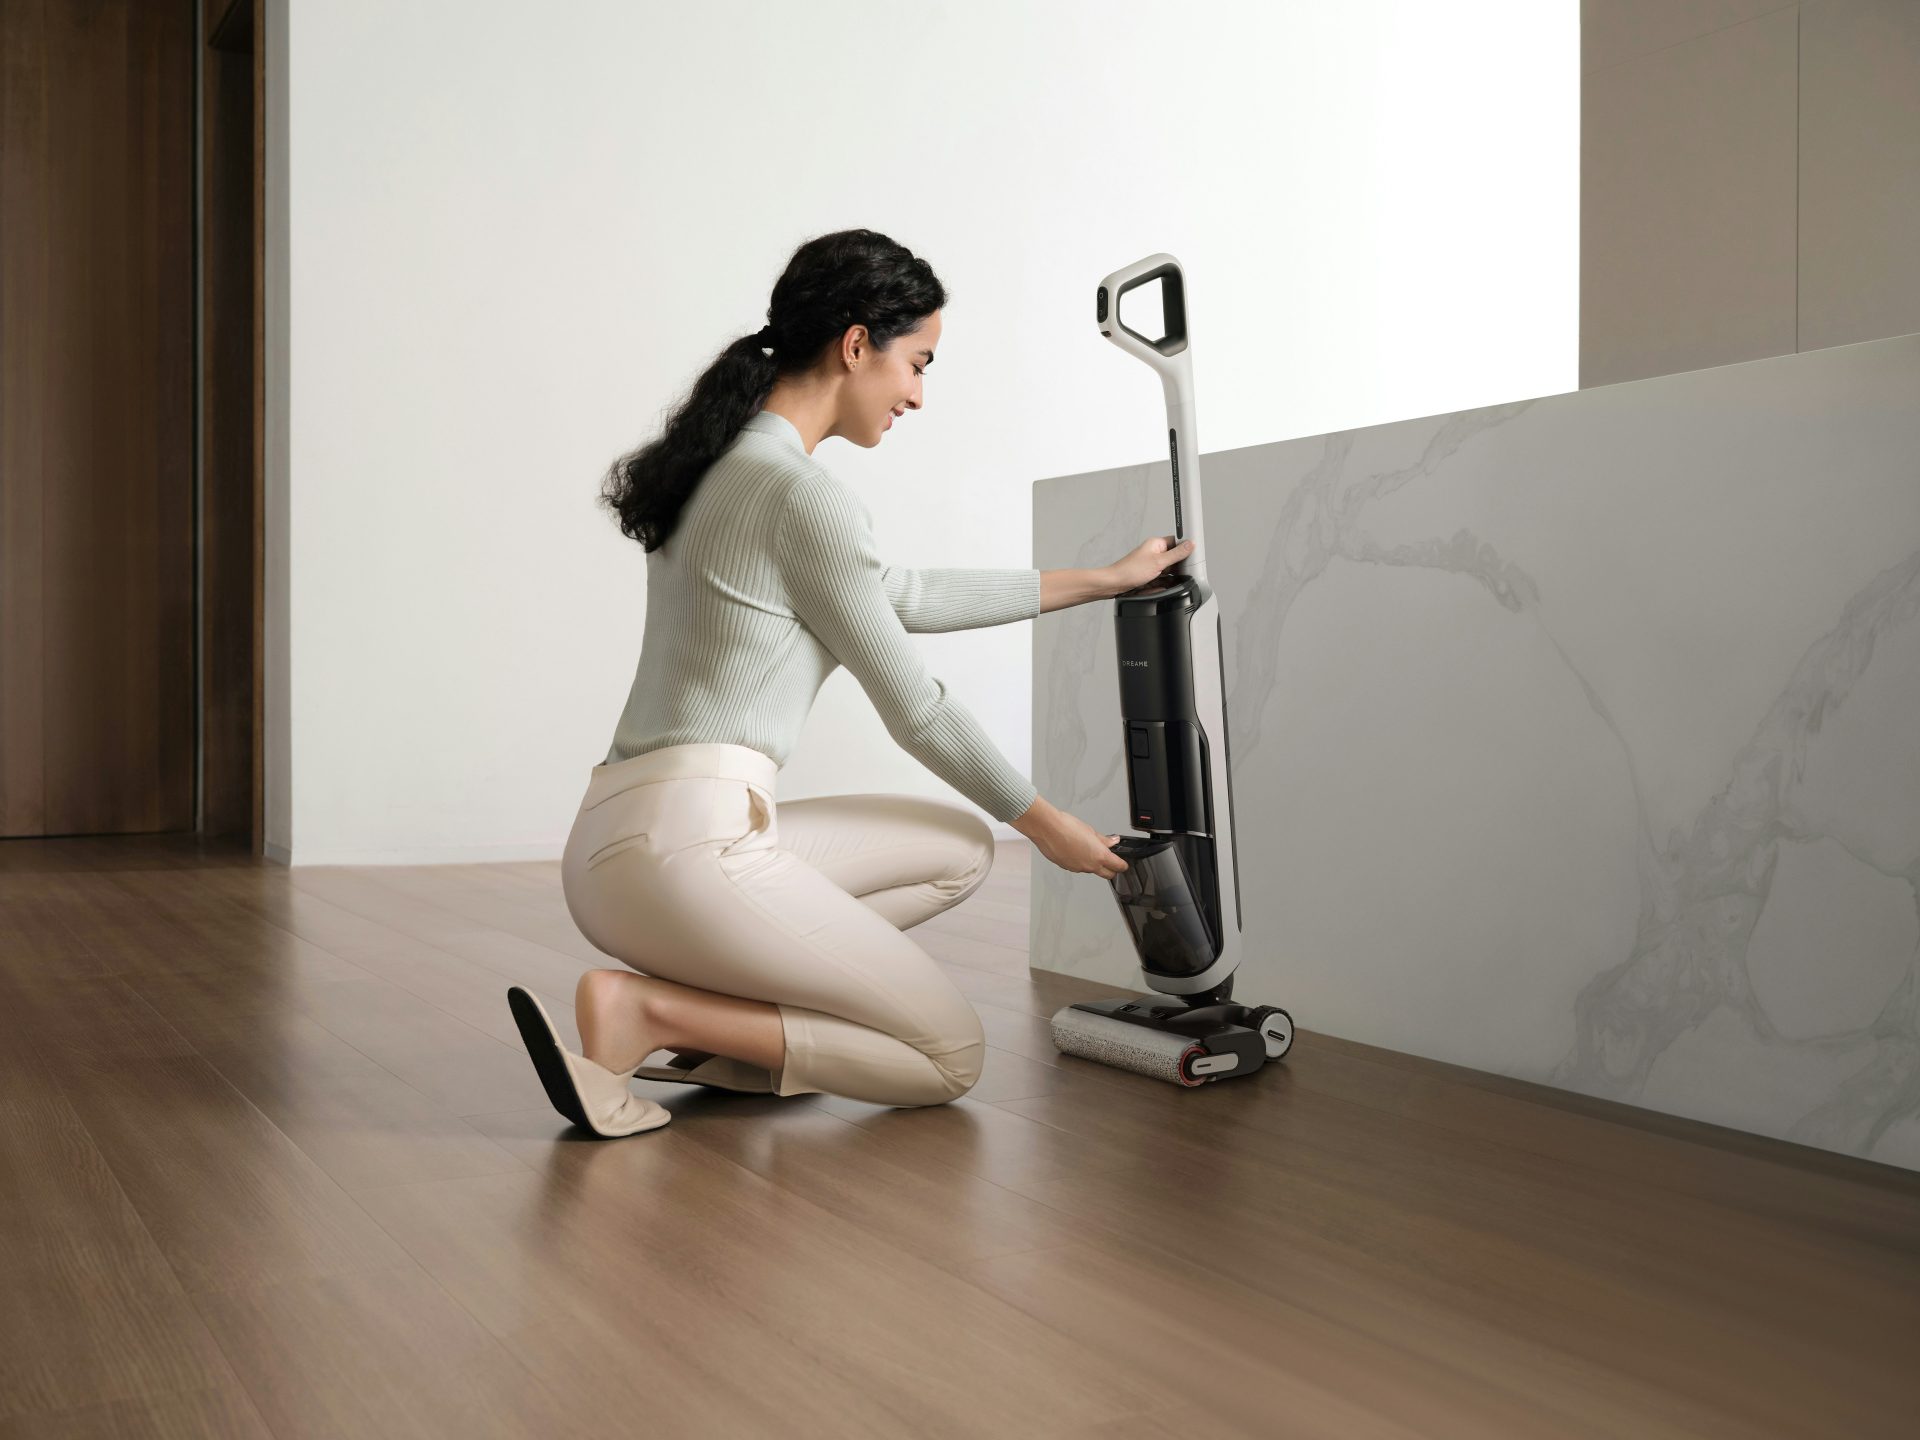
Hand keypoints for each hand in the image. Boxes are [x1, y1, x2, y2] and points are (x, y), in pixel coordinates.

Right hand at [1010, 797, 1129, 878]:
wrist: (1047, 829)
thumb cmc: (1066, 826)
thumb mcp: (1090, 830)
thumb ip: (1103, 840)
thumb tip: (1112, 841)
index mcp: (1099, 856)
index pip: (1118, 866)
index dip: (1123, 865)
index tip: (1123, 863)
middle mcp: (1089, 866)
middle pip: (1107, 874)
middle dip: (1111, 869)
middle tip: (1111, 860)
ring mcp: (1077, 868)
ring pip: (1091, 870)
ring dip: (1093, 863)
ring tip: (1087, 848)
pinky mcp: (1067, 867)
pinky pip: (1078, 867)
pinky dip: (1079, 861)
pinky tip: (1075, 850)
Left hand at [1105, 535, 1194, 594]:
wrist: (1115, 584)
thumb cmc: (1130, 570)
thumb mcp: (1159, 562)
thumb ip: (1177, 554)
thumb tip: (1191, 544)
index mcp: (1156, 544)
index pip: (1177, 542)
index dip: (1185, 548)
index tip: (1194, 555)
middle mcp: (1154, 553)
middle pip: (1174, 557)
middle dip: (1178, 566)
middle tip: (1181, 572)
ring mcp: (1151, 564)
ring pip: (1169, 570)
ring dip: (1170, 576)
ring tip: (1163, 580)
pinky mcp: (1149, 575)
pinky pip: (1162, 578)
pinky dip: (1163, 582)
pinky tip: (1160, 586)